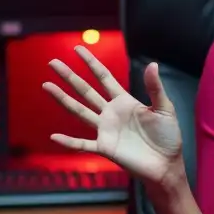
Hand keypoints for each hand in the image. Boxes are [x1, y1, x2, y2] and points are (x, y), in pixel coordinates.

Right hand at [42, 45, 183, 186]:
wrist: (166, 164)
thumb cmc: (168, 137)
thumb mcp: (164, 109)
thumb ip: (155, 88)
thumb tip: (152, 64)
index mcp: (124, 101)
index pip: (103, 77)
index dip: (91, 63)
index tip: (77, 48)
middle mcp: (111, 113)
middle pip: (86, 91)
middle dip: (69, 76)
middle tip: (53, 62)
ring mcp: (105, 130)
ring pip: (79, 111)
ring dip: (62, 99)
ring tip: (46, 85)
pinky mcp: (105, 148)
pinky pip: (83, 145)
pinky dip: (69, 142)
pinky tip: (54, 136)